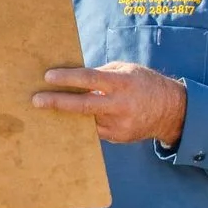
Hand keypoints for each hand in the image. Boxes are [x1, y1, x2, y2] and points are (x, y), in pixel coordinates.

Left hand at [34, 62, 186, 146]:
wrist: (172, 111)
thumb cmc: (143, 83)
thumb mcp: (125, 70)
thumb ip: (100, 73)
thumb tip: (72, 77)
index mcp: (122, 83)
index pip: (90, 79)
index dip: (68, 78)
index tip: (48, 77)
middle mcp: (120, 105)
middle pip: (83, 105)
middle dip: (57, 102)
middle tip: (36, 101)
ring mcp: (119, 124)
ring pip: (86, 120)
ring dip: (66, 115)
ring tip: (46, 108)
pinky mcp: (118, 137)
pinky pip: (93, 130)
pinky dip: (81, 123)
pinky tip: (67, 119)